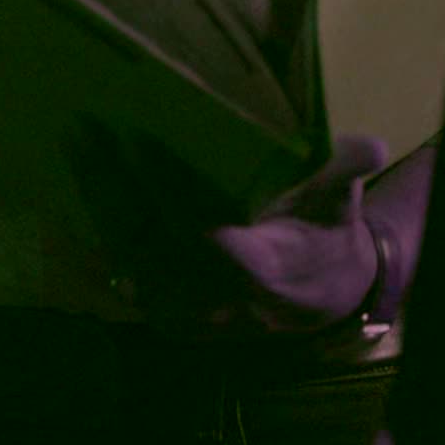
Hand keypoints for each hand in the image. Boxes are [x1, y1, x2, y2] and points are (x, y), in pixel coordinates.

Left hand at [73, 128, 391, 332]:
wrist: (315, 299)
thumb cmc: (323, 235)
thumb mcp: (340, 204)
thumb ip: (346, 172)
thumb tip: (369, 143)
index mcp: (262, 270)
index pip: (204, 235)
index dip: (168, 193)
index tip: (137, 140)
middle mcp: (217, 300)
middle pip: (148, 246)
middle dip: (111, 187)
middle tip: (84, 129)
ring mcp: (185, 313)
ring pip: (126, 258)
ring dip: (97, 202)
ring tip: (75, 144)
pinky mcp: (165, 315)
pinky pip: (123, 270)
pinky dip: (101, 226)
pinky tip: (83, 181)